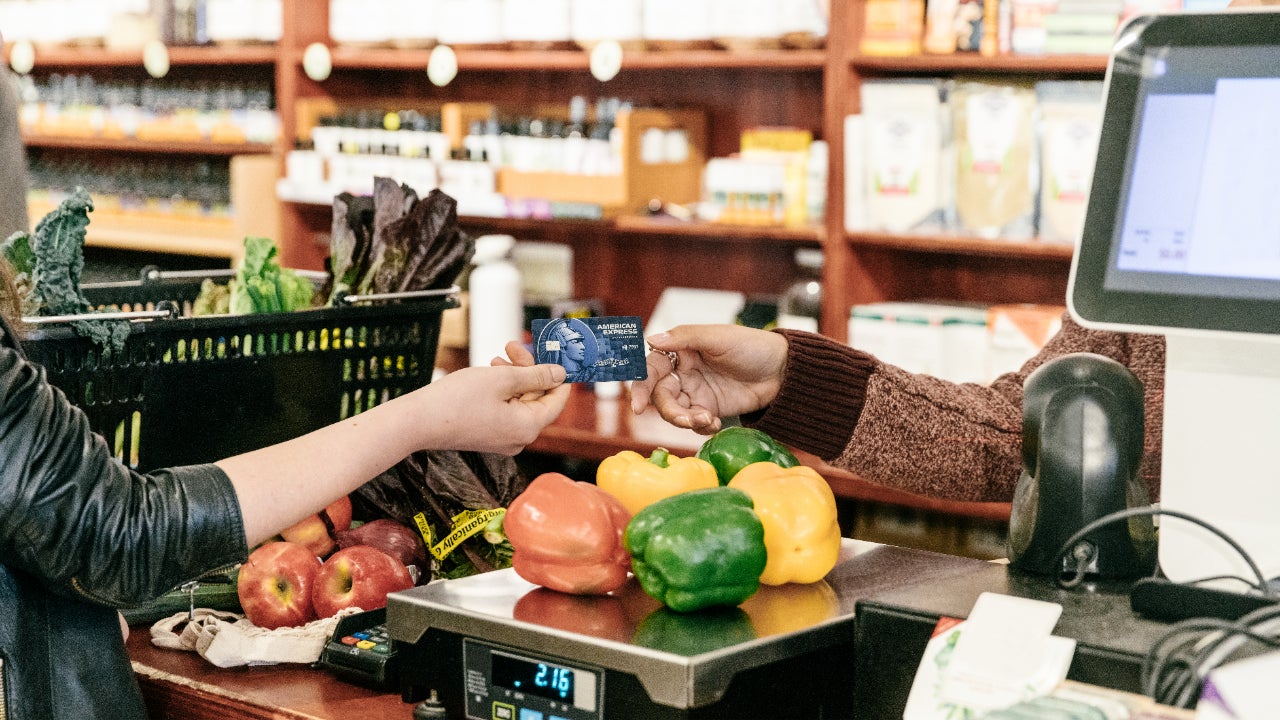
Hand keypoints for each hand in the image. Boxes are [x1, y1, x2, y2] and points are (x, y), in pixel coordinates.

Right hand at [416, 361, 568, 454]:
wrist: (419, 422)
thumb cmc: (458, 400)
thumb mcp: (502, 379)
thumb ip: (535, 375)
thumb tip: (560, 374)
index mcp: (528, 427)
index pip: (557, 399)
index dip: (558, 374)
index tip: (553, 353)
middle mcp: (520, 438)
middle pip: (536, 398)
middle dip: (528, 369)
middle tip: (513, 345)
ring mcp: (503, 439)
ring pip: (519, 402)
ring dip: (513, 376)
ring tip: (496, 357)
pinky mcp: (488, 436)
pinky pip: (505, 410)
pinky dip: (502, 391)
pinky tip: (489, 374)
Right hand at [631, 324, 787, 433]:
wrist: (782, 370)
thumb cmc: (751, 346)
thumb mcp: (718, 337)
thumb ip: (683, 338)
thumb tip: (650, 339)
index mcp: (681, 350)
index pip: (652, 368)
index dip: (641, 386)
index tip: (638, 405)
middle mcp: (684, 372)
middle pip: (661, 395)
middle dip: (669, 410)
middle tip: (684, 420)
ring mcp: (696, 392)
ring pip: (676, 412)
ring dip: (686, 420)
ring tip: (707, 420)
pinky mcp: (710, 409)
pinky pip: (695, 423)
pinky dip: (701, 426)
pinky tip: (716, 423)